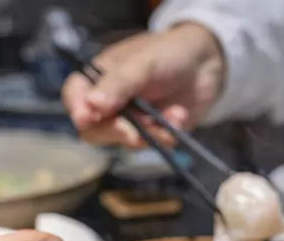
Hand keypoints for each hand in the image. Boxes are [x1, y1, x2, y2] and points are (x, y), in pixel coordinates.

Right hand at [62, 23, 224, 147]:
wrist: (208, 62)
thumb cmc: (169, 53)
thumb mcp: (143, 63)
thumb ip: (119, 84)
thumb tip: (92, 105)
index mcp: (99, 77)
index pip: (75, 96)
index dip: (77, 109)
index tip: (87, 119)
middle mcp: (110, 102)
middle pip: (95, 128)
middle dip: (118, 131)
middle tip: (135, 131)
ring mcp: (131, 119)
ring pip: (125, 141)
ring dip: (149, 133)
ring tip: (173, 116)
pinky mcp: (152, 132)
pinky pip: (152, 143)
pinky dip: (167, 134)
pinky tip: (180, 116)